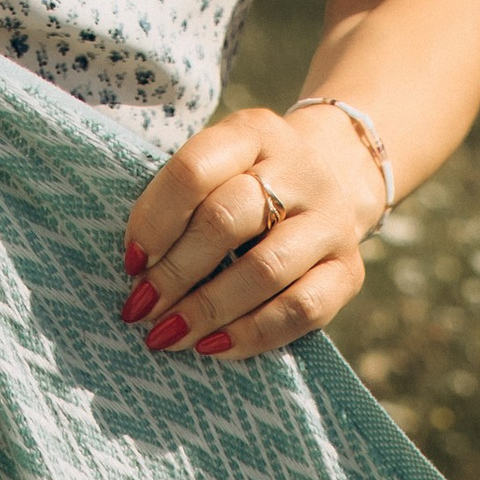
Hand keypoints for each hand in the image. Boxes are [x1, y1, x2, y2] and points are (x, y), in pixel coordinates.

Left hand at [122, 103, 386, 362]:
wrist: (337, 183)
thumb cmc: (251, 185)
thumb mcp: (220, 169)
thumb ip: (183, 204)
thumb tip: (138, 272)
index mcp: (255, 132)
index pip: (195, 170)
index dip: (155, 220)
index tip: (131, 262)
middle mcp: (299, 169)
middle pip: (227, 220)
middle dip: (175, 272)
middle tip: (141, 308)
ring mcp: (330, 221)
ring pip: (264, 270)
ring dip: (208, 309)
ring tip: (169, 334)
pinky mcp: (349, 271)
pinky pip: (300, 310)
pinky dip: (251, 334)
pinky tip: (213, 347)